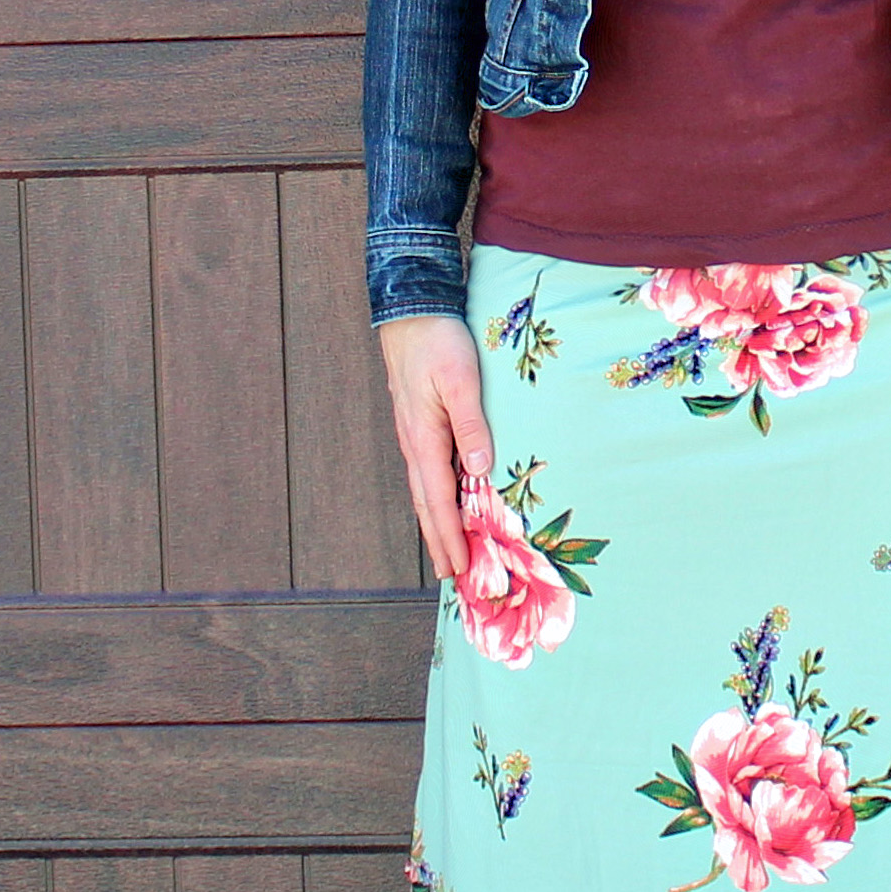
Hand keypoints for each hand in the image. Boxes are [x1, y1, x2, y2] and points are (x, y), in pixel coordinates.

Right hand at [380, 315, 492, 584]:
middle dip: (440, 543)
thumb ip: (471, 426)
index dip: (450, 537)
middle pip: (427, 505)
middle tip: (453, 579)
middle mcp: (415, 445)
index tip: (461, 569)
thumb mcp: (461, 381)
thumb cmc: (438, 343)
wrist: (410, 312)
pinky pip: (429, 474)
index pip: (438, 501)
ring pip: (425, 492)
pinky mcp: (420, 427)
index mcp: (424, 439)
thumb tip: (479, 470)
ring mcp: (415, 437)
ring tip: (448, 554)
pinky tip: (447, 505)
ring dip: (437, 525)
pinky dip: (437, 499)